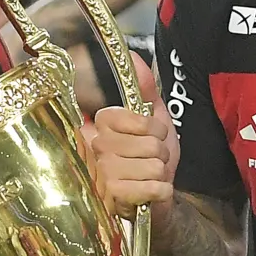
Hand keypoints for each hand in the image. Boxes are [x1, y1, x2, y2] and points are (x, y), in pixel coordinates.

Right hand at [85, 54, 176, 212]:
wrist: (150, 201)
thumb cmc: (148, 160)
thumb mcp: (152, 120)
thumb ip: (144, 89)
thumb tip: (133, 54)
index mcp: (100, 125)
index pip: (136, 119)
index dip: (153, 129)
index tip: (149, 136)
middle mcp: (94, 148)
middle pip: (149, 143)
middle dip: (160, 154)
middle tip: (150, 161)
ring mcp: (101, 175)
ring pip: (153, 166)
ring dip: (161, 174)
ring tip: (149, 177)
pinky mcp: (111, 199)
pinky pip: (154, 187)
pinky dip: (161, 191)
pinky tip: (150, 194)